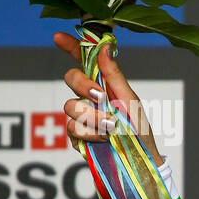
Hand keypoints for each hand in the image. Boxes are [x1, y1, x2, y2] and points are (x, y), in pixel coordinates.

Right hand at [53, 31, 163, 167]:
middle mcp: (90, 97)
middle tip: (100, 97)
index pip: (84, 61)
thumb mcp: (130, 101)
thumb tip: (104, 46)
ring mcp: (81, 116)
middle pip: (70, 78)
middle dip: (83, 85)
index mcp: (105, 85)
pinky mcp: (76, 136)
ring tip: (111, 127)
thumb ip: (114, 75)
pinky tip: (103, 139)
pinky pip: (72, 128)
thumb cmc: (139, 130)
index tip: (58, 36)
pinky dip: (90, 133)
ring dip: (92, 116)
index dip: (70, 46)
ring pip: (70, 106)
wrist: (140, 162)